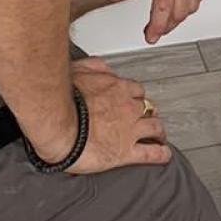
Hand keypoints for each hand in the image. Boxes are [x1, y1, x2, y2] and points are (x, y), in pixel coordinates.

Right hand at [35, 57, 171, 173]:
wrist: (56, 123)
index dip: (136, 97)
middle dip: (149, 112)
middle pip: (147, 108)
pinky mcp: (126, 152)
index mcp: (116, 88)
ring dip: (159, 131)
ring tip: (159, 136)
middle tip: (147, 117)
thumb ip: (93, 66)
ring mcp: (129, 130)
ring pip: (155, 128)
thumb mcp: (78, 70)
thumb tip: (102, 65)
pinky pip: (151, 153)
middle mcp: (127, 107)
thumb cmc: (62, 99)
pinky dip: (161, 154)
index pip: (135, 90)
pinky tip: (164, 155)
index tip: (135, 101)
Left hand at [111, 0, 213, 43]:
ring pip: (193, 4)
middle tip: (154, 30)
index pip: (165, 5)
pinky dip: (191, 3)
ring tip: (165, 20)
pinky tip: (181, 3)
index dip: (157, 26)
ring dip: (180, 17)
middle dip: (167, 26)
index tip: (149, 34)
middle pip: (181, 10)